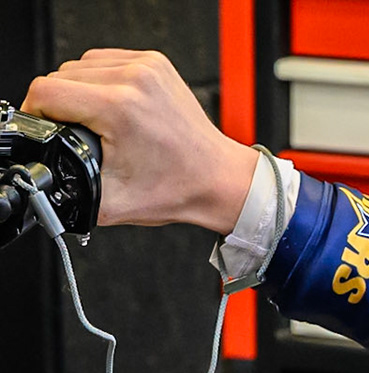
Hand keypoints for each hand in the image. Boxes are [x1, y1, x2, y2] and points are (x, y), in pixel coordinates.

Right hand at [21, 49, 258, 233]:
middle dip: (61, 107)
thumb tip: (47, 178)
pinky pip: (104, 62)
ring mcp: (147, 67)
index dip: (38, 114)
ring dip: (79, 93)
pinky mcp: (154, 63)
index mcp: (119, 107)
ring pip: (80, 67)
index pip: (46, 92)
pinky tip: (113, 107)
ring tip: (100, 123)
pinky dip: (100, 82)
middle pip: (60, 77)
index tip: (47, 130)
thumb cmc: (180, 189)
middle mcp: (134, 79)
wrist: (219, 179)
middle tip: (80, 135)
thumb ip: (69, 188)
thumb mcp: (111, 202)